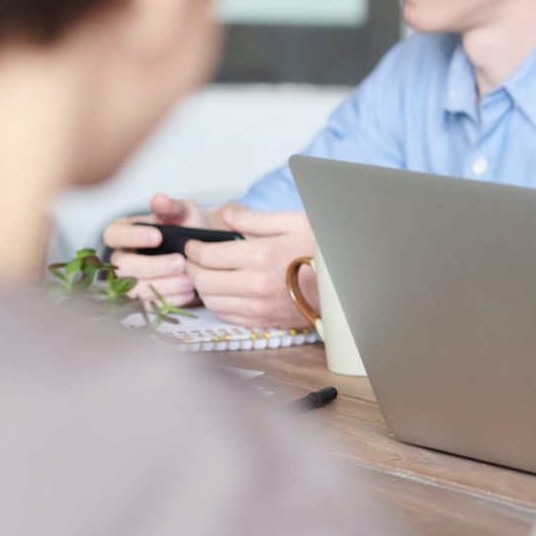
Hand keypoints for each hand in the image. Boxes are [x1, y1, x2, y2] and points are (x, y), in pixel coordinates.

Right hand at [102, 193, 206, 307]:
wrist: (204, 258)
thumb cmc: (187, 230)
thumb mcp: (184, 214)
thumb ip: (172, 207)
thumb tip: (159, 199)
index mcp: (123, 232)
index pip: (113, 234)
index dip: (132, 237)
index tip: (157, 236)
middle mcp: (121, 258)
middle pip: (123, 266)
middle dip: (153, 266)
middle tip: (181, 263)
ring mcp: (129, 282)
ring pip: (135, 289)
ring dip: (164, 285)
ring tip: (190, 281)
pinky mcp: (142, 301)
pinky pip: (149, 305)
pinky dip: (170, 300)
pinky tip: (189, 294)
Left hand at [182, 204, 314, 326]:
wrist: (343, 283)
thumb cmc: (319, 250)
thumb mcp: (293, 223)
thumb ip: (255, 219)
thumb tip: (226, 214)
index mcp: (260, 255)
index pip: (207, 256)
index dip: (193, 250)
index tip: (193, 246)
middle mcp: (255, 284)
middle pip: (203, 280)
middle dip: (192, 268)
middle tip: (193, 260)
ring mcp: (258, 306)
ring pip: (210, 300)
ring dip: (203, 287)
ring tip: (207, 275)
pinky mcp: (262, 320)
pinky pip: (226, 315)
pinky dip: (218, 303)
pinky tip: (224, 292)